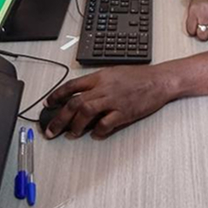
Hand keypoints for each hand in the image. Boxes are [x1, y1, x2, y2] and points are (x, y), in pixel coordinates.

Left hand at [42, 64, 173, 138]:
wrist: (160, 80)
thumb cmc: (139, 77)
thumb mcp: (114, 73)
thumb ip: (97, 83)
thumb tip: (81, 96)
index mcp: (100, 77)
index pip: (72, 85)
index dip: (57, 95)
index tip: (48, 105)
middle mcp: (104, 88)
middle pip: (75, 102)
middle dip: (59, 118)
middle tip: (51, 130)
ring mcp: (114, 100)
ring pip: (86, 112)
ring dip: (75, 125)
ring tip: (71, 133)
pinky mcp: (125, 112)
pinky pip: (106, 124)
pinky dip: (98, 131)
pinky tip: (96, 134)